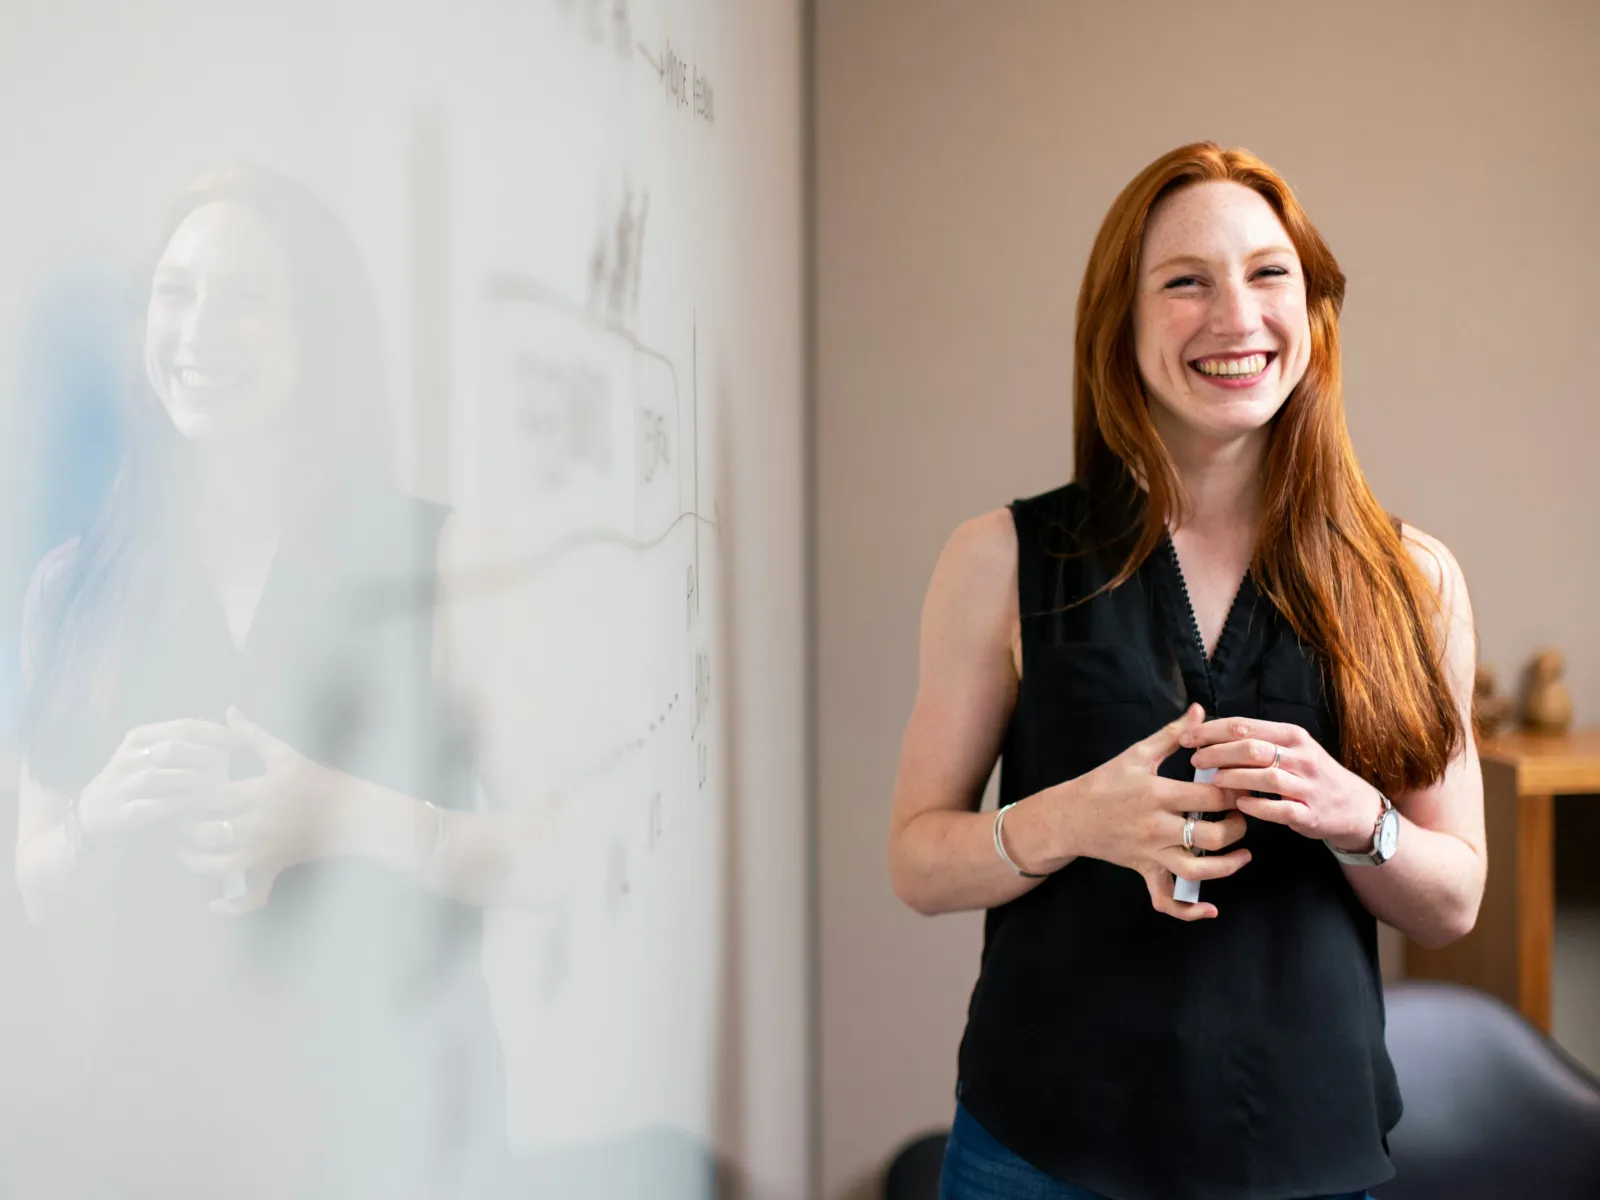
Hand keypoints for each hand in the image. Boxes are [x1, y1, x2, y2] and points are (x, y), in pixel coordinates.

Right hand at [78, 719, 236, 849]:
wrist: (93, 817)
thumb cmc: (134, 782)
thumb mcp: (152, 754)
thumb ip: (183, 740)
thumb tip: (227, 726)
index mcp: (140, 737)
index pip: (183, 727)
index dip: (215, 732)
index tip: (240, 741)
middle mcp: (130, 757)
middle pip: (174, 748)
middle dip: (206, 754)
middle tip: (229, 764)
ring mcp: (123, 785)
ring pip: (161, 776)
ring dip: (193, 779)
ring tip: (217, 784)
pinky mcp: (123, 812)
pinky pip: (152, 806)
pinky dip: (175, 804)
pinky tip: (193, 805)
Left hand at [179, 707, 341, 914]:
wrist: (353, 813)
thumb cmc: (317, 779)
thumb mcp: (285, 754)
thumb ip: (252, 735)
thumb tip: (228, 711)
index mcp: (262, 792)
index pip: (213, 795)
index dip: (188, 794)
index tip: (174, 789)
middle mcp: (262, 824)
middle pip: (210, 833)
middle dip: (185, 829)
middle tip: (174, 820)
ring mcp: (268, 850)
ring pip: (222, 866)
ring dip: (196, 863)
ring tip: (183, 852)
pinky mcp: (276, 867)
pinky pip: (254, 895)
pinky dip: (232, 906)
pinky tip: (212, 904)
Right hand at [1063, 703, 1249, 919]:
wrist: (1070, 816)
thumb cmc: (1104, 782)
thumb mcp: (1137, 753)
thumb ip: (1172, 734)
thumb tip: (1199, 711)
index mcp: (1158, 794)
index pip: (1211, 797)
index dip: (1236, 792)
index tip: (1246, 785)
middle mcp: (1157, 827)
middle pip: (1212, 836)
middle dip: (1238, 827)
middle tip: (1243, 815)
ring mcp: (1151, 853)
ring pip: (1197, 871)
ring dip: (1228, 866)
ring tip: (1243, 854)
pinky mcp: (1145, 871)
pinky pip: (1166, 900)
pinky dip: (1189, 911)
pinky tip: (1210, 909)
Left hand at [1182, 716, 1384, 850]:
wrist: (1353, 806)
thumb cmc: (1310, 774)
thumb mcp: (1291, 748)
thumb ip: (1257, 740)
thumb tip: (1210, 733)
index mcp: (1291, 735)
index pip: (1244, 726)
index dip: (1211, 730)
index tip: (1187, 737)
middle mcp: (1300, 756)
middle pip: (1251, 748)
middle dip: (1217, 752)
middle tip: (1195, 759)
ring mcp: (1306, 785)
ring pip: (1265, 776)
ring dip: (1234, 777)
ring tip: (1213, 780)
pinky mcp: (1309, 813)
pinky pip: (1280, 809)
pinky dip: (1257, 806)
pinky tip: (1239, 804)